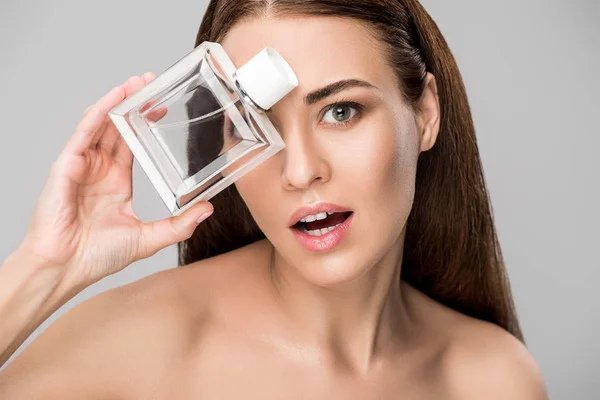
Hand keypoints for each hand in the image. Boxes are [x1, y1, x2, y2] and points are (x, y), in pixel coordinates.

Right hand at [18, 73, 213, 287]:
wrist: (66, 270)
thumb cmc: (98, 256)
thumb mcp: (148, 237)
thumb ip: (179, 224)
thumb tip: (207, 209)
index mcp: (116, 181)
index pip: (133, 142)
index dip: (146, 122)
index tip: (164, 106)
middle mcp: (99, 169)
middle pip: (117, 126)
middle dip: (135, 102)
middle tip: (153, 81)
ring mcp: (82, 165)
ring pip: (100, 123)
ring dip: (118, 100)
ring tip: (138, 82)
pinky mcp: (67, 166)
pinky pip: (83, 133)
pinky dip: (99, 113)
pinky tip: (114, 98)